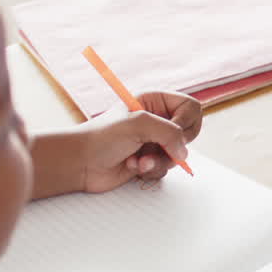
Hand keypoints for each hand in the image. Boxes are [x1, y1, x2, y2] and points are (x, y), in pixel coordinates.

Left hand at [79, 91, 202, 192]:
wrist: (81, 163)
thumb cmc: (103, 137)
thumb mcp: (139, 124)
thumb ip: (169, 132)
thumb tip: (184, 152)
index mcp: (155, 101)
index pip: (190, 108)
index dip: (185, 122)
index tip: (173, 132)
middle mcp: (157, 120)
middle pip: (188, 132)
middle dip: (173, 145)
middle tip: (157, 147)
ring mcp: (154, 141)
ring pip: (178, 154)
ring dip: (159, 160)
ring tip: (138, 160)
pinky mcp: (150, 160)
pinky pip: (167, 168)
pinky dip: (152, 170)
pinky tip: (133, 166)